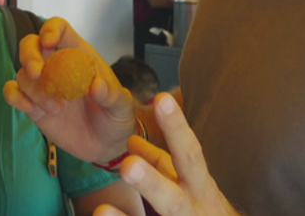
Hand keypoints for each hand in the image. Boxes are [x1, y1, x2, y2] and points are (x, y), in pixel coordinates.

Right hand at [3, 17, 137, 163]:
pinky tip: (29, 108)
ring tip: (57, 109)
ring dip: (35, 90)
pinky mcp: (33, 105)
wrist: (105, 145)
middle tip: (38, 73)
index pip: (60, 29)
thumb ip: (111, 94)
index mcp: (78, 55)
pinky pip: (13, 92)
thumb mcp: (121, 105)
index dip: (51, 29)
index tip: (49, 41)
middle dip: (29, 55)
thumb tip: (96, 85)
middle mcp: (56, 65)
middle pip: (31, 45)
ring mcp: (43, 85)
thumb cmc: (115, 117)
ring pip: (23, 73)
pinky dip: (14, 97)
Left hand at [93, 93, 240, 215]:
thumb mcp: (192, 184)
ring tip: (102, 209)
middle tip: (128, 166)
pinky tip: (100, 215)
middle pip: (173, 197)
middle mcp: (194, 208)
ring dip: (130, 215)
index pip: (188, 154)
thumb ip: (162, 163)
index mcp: (201, 187)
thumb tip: (131, 141)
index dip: (176, 128)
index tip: (161, 99)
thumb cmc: (204, 208)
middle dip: (151, 182)